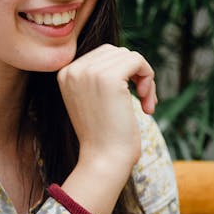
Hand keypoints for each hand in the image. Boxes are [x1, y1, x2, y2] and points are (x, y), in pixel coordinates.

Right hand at [55, 45, 156, 213]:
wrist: (103, 161)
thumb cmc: (104, 137)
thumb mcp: (94, 100)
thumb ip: (100, 76)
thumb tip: (125, 54)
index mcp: (65, 74)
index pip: (102, 54)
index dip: (123, 72)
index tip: (131, 98)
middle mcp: (73, 69)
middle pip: (116, 52)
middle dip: (134, 73)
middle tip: (143, 100)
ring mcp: (89, 72)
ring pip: (129, 55)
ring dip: (145, 78)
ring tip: (146, 103)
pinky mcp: (109, 78)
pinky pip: (138, 61)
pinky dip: (149, 78)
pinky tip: (148, 103)